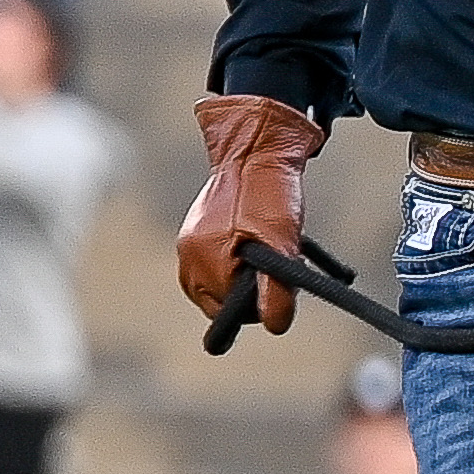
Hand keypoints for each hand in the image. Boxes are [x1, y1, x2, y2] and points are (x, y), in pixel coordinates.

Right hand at [180, 94, 325, 331]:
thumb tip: (275, 326)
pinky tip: (265, 241)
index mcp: (203, 262)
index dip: (259, 305)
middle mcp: (189, 256)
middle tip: (284, 267)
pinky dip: (243, 259)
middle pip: (223, 299)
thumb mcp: (282, 245)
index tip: (282, 287)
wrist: (258, 148)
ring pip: (225, 280)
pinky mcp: (199, 231)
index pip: (227, 312)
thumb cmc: (270, 194)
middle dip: (254, 290)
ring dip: (252, 275)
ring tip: (277, 250)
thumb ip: (278, 289)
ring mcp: (191, 243)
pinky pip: (220, 260)